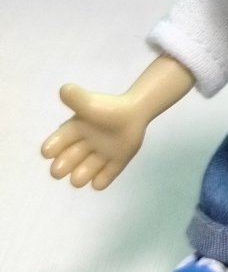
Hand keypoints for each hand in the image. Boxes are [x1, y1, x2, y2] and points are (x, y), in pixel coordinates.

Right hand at [40, 55, 194, 189]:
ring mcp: (98, 156)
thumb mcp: (90, 103)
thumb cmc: (109, 108)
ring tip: (79, 177)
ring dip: (80, 176)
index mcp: (73, 131)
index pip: (57, 142)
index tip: (48, 152)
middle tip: (58, 170)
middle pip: (67, 160)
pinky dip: (101, 181)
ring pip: (84, 172)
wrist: (136, 111)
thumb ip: (77, 98)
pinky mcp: (114, 163)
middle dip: (61, 167)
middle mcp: (82, 146)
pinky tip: (99, 182)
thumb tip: (64, 89)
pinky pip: (105, 178)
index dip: (52, 148)